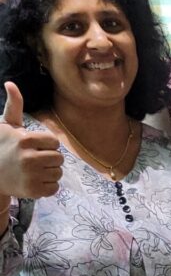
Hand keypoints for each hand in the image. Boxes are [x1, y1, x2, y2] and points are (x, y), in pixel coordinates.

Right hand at [0, 82, 63, 199]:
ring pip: (58, 173)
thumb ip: (14, 106)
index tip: (35, 147)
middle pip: (59, 159)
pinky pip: (55, 188)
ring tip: (34, 170)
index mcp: (24, 140)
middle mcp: (29, 157)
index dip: (46, 145)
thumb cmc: (1, 146)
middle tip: (35, 160)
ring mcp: (31, 175)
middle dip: (49, 159)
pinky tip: (34, 181)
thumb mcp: (6, 125)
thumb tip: (11, 84)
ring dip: (49, 172)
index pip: (54, 143)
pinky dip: (47, 186)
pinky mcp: (33, 191)